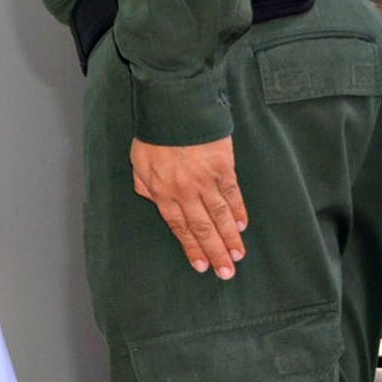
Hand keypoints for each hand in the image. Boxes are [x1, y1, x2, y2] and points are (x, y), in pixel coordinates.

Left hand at [131, 136, 247, 278]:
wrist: (174, 108)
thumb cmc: (154, 134)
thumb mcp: (139, 162)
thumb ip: (145, 186)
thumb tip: (155, 203)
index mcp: (162, 192)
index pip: (178, 227)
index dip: (191, 248)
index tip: (201, 265)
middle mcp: (184, 191)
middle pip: (202, 228)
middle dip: (214, 252)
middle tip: (226, 273)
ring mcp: (205, 180)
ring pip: (219, 216)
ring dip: (230, 238)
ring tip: (238, 256)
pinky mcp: (223, 167)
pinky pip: (232, 194)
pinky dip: (238, 211)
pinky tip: (243, 226)